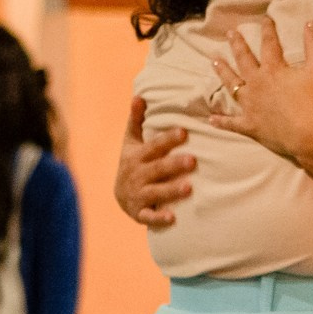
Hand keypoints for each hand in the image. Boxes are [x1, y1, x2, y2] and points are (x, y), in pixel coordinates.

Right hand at [115, 96, 193, 229]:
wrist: (120, 195)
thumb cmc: (132, 162)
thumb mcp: (131, 142)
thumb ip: (136, 120)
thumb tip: (138, 95)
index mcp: (137, 156)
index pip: (153, 147)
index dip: (167, 140)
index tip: (183, 132)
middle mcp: (137, 175)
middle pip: (157, 169)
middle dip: (174, 165)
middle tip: (193, 160)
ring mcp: (139, 195)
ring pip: (156, 192)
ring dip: (172, 190)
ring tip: (189, 187)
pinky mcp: (140, 213)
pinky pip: (149, 217)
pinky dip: (159, 218)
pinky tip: (172, 218)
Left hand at [211, 21, 312, 163]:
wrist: (309, 135)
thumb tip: (311, 22)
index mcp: (273, 70)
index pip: (269, 44)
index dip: (267, 30)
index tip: (265, 19)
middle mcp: (257, 84)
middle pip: (243, 60)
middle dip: (237, 44)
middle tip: (229, 33)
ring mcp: (250, 105)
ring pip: (232, 85)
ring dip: (223, 72)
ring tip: (214, 62)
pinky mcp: (250, 126)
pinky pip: (232, 123)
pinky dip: (221, 121)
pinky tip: (211, 118)